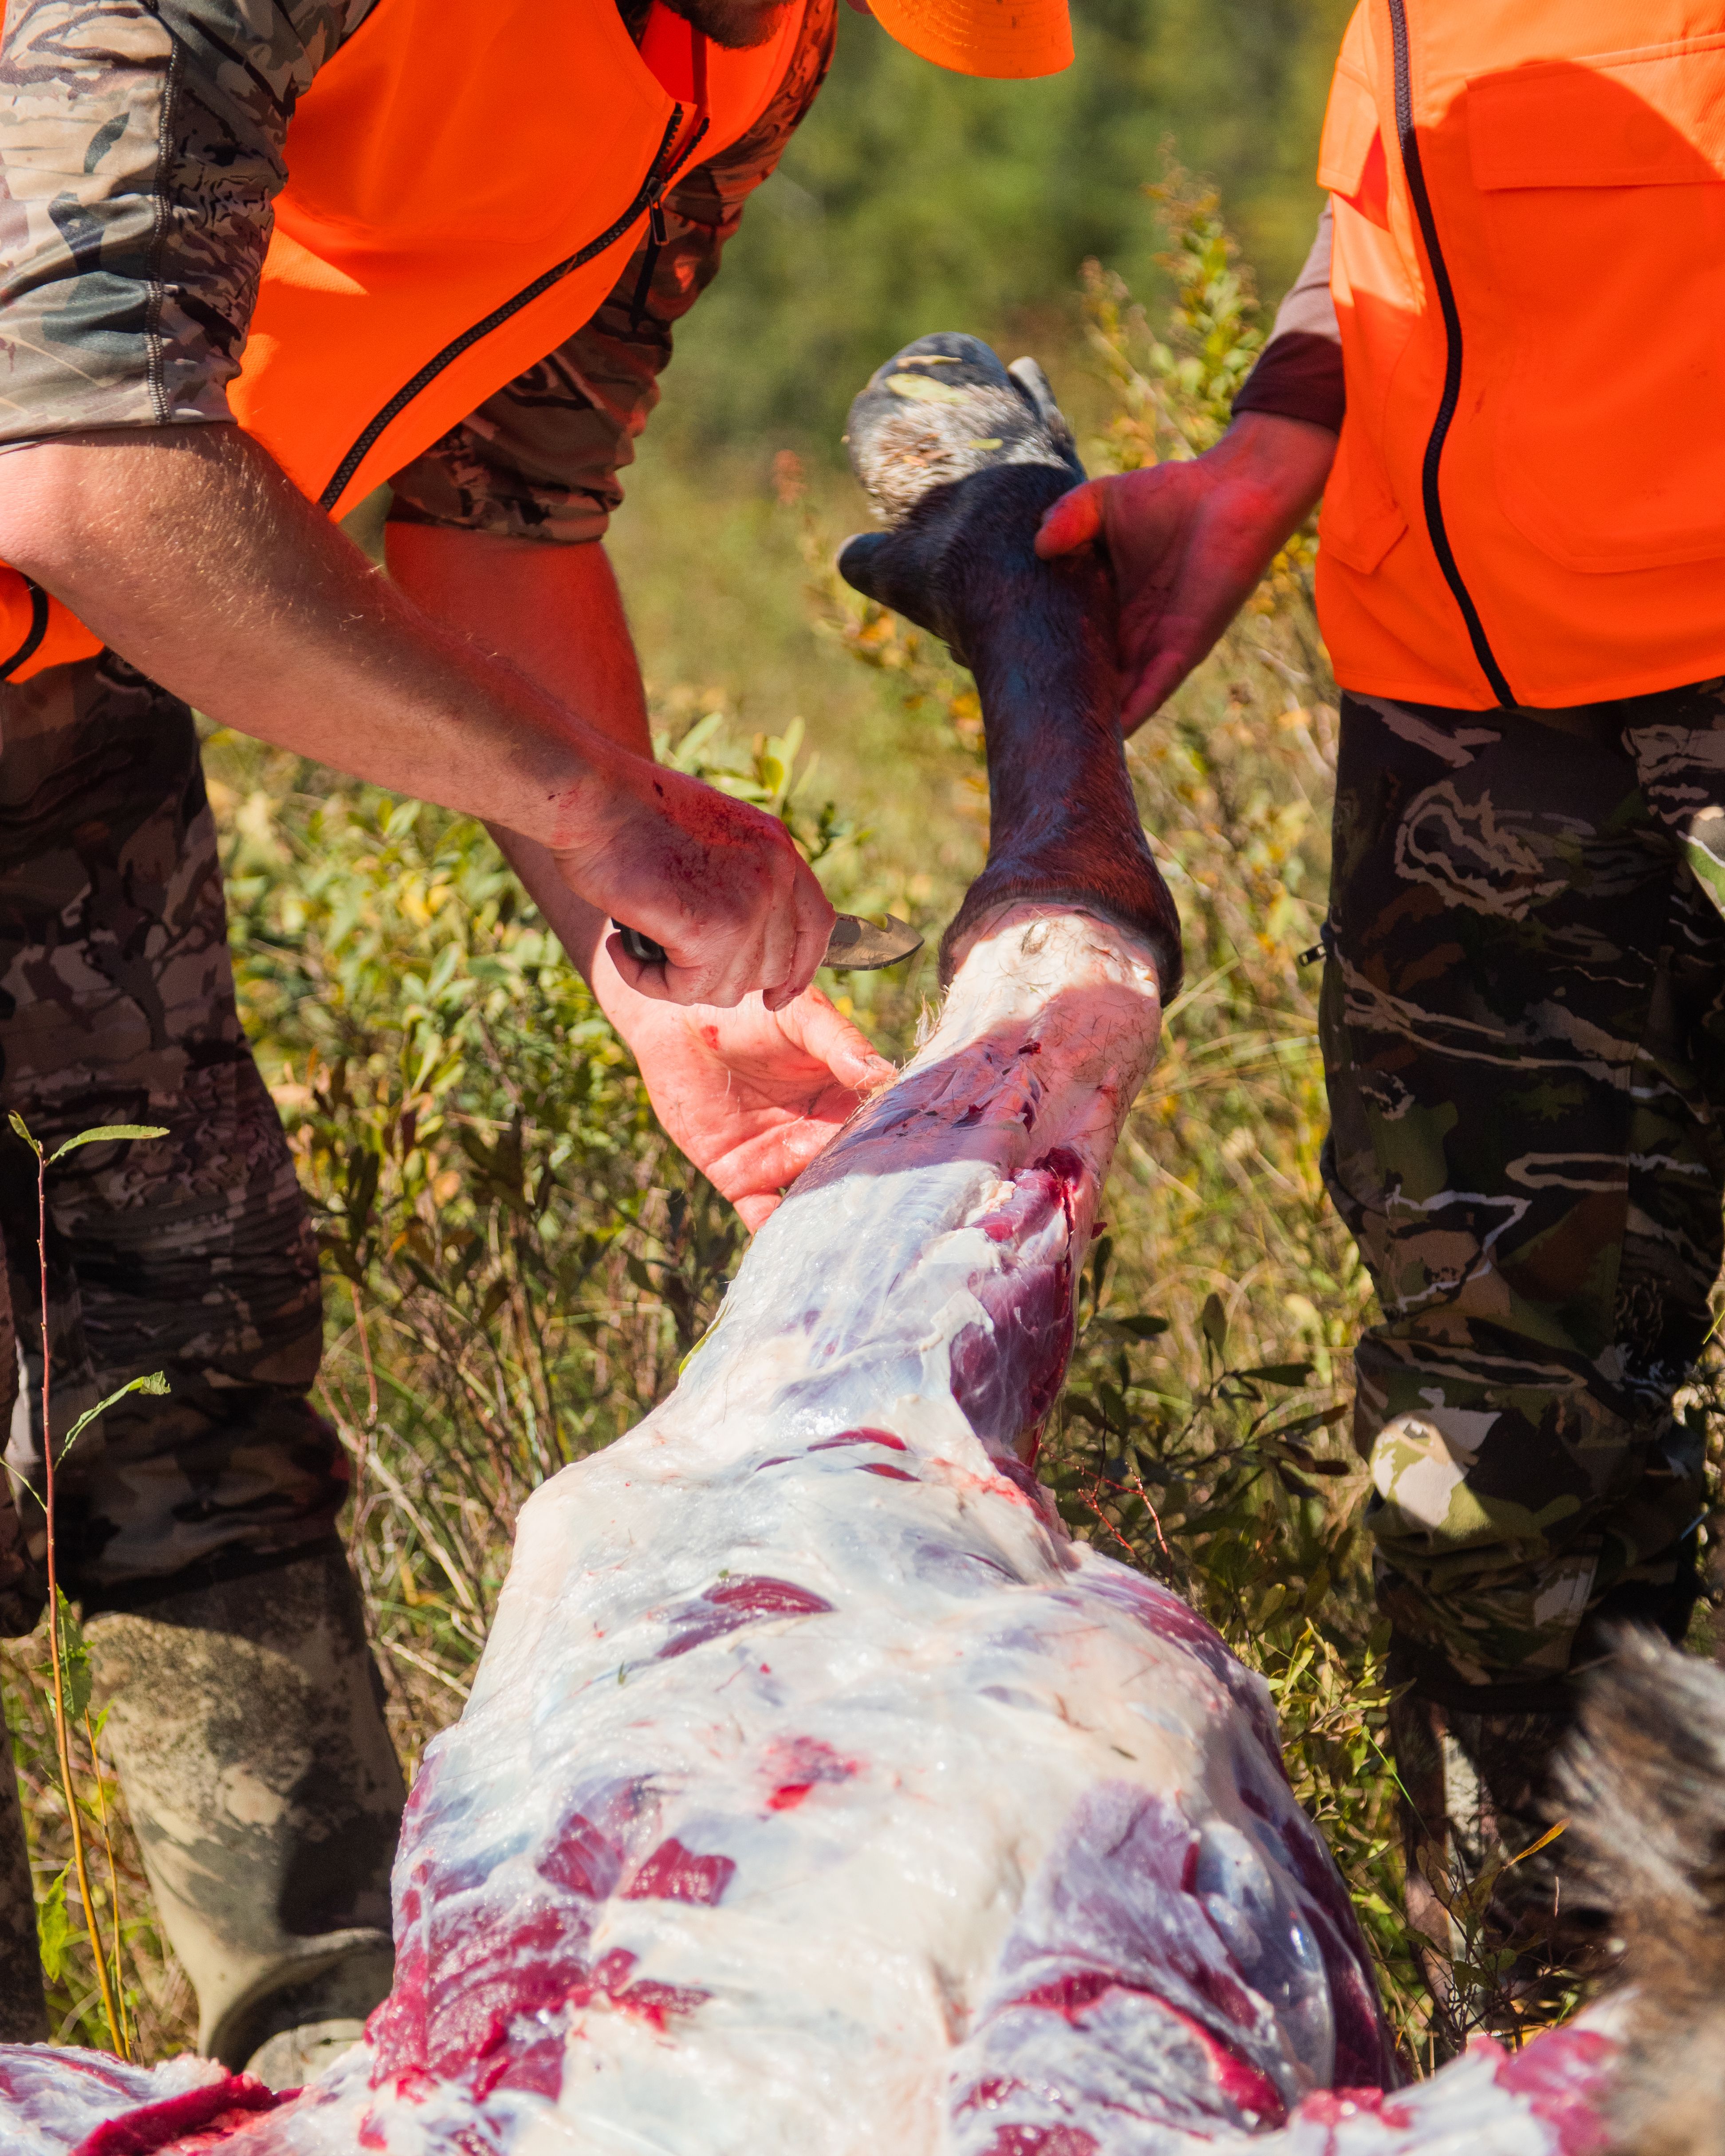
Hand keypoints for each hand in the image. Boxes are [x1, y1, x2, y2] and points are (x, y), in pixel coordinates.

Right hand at [552, 755, 835, 1012]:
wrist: (591, 796)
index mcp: (778, 847)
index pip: (816, 924)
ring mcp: (749, 904)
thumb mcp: (707, 836)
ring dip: (678, 980)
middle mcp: (775, 874)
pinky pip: (686, 990)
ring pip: (728, 986)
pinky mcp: (711, 931)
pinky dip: (647, 980)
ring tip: (638, 946)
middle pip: (773, 967)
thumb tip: (737, 936)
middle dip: (723, 978)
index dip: (799, 967)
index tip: (775, 995)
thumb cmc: (628, 811)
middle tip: (672, 963)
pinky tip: (621, 949)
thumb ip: (736, 877)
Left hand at [593, 953, 895, 1228]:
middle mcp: (817, 1134)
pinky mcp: (740, 1179)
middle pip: (848, 1171)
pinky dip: (774, 1237)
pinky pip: (762, 1216)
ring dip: (825, 1223)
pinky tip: (788, 1256)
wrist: (672, 1019)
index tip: (915, 1168)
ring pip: (811, 1200)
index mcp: (841, 1096)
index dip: (891, 1146)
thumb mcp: (798, 1017)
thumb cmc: (744, 1007)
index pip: (874, 1126)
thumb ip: (838, 1042)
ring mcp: (780, 1159)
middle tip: (889, 1223)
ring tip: (847, 1253)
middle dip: (865, 1197)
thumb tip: (880, 1073)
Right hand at [1033, 412, 1335, 731]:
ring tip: (1053, 746)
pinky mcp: (1183, 648)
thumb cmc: (1176, 494)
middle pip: (1088, 680)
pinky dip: (1131, 714)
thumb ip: (1068, 518)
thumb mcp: (1104, 502)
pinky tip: (1106, 737)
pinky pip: (1153, 690)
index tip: (1004, 679)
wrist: (1237, 493)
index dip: (1040, 660)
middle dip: (1061, 703)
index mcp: (1109, 605)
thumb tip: (1039, 547)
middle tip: (1020, 725)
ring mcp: (1156, 646)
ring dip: (1091, 719)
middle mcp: (1130, 635)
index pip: (1068, 643)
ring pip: (1117, 697)